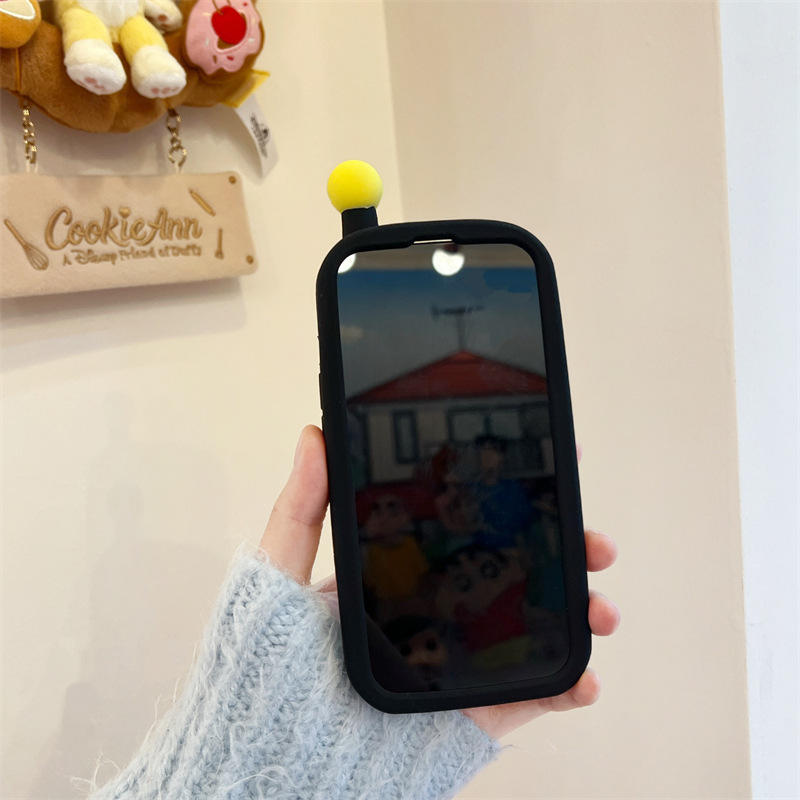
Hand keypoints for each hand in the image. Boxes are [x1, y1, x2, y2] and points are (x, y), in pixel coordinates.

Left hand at [260, 425, 619, 739]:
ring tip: (599, 607)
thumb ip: (300, 509)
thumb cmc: (269, 667)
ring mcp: (459, 661)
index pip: (467, 528)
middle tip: (590, 541)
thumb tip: (313, 437)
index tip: (547, 475)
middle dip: (564, 553)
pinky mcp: (470, 713)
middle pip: (515, 572)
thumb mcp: (279, 575)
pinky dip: (566, 686)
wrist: (275, 759)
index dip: (512, 503)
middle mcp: (438, 612)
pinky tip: (586, 674)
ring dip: (579, 613)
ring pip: (534, 628)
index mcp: (402, 573)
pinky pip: (528, 697)